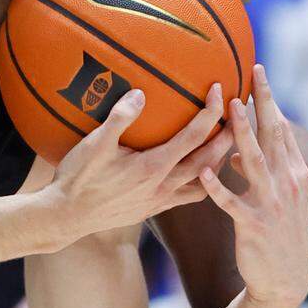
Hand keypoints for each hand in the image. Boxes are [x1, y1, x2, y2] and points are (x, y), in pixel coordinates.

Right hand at [49, 82, 234, 242]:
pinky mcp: (154, 209)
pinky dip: (202, 181)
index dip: (211, 112)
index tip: (219, 89)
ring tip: (226, 144)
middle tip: (241, 115)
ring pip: (204, 182)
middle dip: (228, 136)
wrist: (66, 217)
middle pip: (209, 159)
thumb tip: (141, 94)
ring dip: (218, 161)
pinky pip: (189, 196)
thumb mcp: (94, 145)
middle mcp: (164, 186)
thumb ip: (119, 118)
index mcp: (153, 166)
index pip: (193, 136)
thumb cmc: (78, 178)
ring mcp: (160, 200)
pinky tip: (198, 171)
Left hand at [201, 65, 307, 307]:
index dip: (271, 100)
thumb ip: (262, 171)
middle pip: (273, 135)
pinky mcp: (253, 225)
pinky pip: (231, 202)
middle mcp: (287, 183)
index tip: (258, 72)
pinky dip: (218, 186)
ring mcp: (271, 203)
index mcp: (294, 173)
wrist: (285, 281)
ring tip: (230, 108)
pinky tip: (204, 172)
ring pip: (254, 160)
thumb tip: (237, 150)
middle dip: (263, 103)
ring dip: (241, 133)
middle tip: (252, 73)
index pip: (282, 129)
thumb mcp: (278, 198)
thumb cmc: (278, 234)